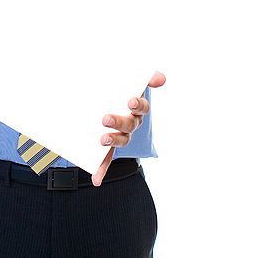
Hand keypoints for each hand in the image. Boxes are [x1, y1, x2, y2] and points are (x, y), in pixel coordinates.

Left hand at [92, 71, 166, 186]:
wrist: (97, 103)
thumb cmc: (115, 90)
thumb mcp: (122, 80)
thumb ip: (144, 77)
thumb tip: (162, 78)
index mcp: (135, 107)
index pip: (141, 107)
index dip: (138, 104)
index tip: (130, 101)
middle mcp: (131, 123)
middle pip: (130, 124)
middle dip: (119, 122)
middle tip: (105, 118)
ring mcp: (121, 136)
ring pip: (121, 141)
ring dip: (112, 141)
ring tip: (102, 139)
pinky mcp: (108, 148)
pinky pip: (106, 161)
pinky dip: (101, 171)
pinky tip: (96, 180)